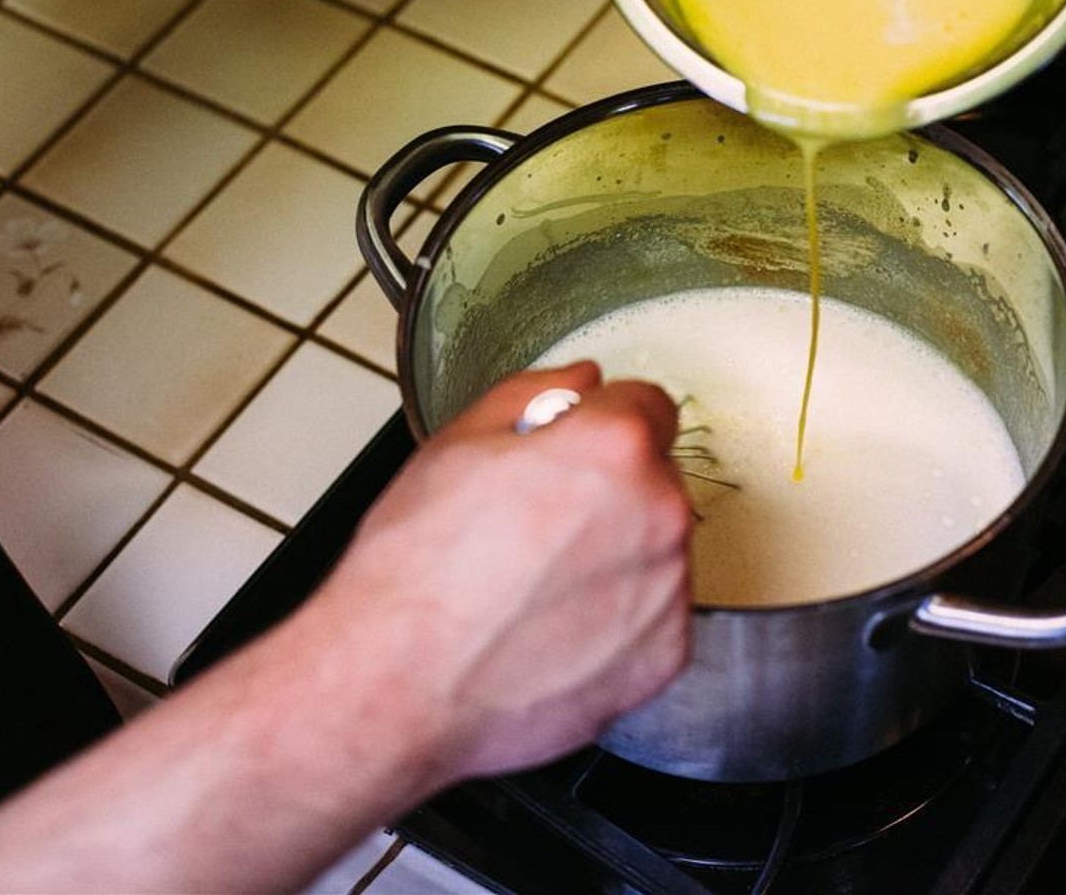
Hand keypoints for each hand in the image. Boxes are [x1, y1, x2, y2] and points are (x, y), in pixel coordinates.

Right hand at [314, 362, 693, 786]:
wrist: (396, 684)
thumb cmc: (415, 570)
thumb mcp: (457, 443)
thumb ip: (534, 394)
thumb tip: (582, 381)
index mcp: (615, 447)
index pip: (648, 406)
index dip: (602, 423)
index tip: (577, 450)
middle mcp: (660, 512)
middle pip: (653, 480)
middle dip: (609, 493)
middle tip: (537, 528)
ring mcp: (668, 590)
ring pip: (655, 551)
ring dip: (615, 558)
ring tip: (536, 590)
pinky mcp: (664, 656)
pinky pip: (653, 620)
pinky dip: (616, 625)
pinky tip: (553, 632)